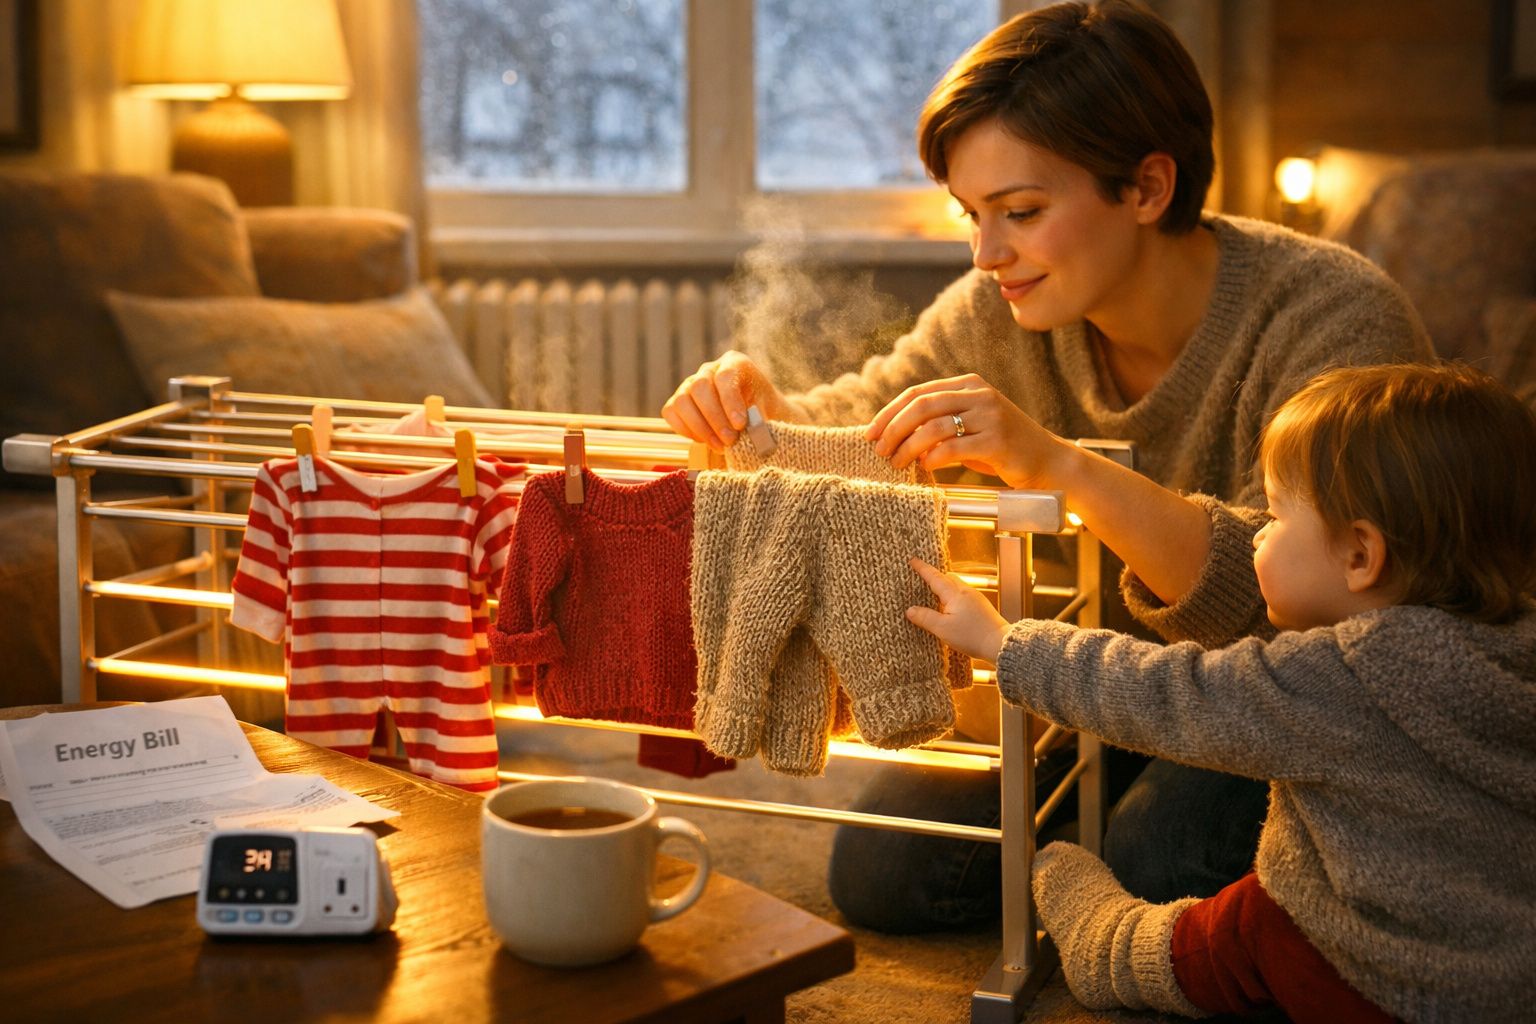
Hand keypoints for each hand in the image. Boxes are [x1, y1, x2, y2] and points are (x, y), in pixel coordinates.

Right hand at [661, 350, 795, 449]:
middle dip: (714, 418)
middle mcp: (709, 369)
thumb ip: (760, 421)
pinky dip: (685, 430)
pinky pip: (671, 412)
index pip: (725, 376)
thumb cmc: (764, 413)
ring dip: (699, 427)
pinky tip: (705, 441)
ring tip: (719, 446)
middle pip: (700, 387)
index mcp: (735, 363)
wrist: (758, 417)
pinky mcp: (678, 401)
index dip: (730, 401)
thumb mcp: (769, 412)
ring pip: (682, 400)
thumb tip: (752, 435)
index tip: (740, 425)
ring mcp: (690, 383)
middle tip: (729, 440)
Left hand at [866, 373, 1070, 488]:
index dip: (889, 412)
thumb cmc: (1001, 449)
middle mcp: (979, 394)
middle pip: (922, 405)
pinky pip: (953, 447)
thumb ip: (938, 424)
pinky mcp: (997, 439)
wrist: (1048, 463)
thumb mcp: (969, 427)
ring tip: (897, 464)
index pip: (918, 392)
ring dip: (908, 447)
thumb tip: (893, 435)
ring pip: (933, 427)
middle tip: (879, 450)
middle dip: (893, 429)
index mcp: (969, 384)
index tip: (870, 433)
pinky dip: (932, 458)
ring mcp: (990, 415)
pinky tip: (925, 467)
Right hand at [905, 558, 1009, 665]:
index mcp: (955, 594)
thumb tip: (910, 610)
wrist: (999, 644)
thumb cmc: (972, 636)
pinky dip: (953, 596)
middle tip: (923, 575)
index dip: (923, 569)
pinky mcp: (981, 607)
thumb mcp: (943, 629)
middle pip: (948, 577)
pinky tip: (950, 607)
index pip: (935, 577)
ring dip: (945, 586)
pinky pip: (963, 595)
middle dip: (935, 575)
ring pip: (957, 586)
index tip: (913, 560)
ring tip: (934, 592)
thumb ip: (925, 617)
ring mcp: (976, 598)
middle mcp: (966, 592)